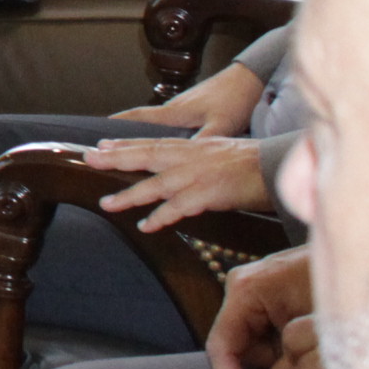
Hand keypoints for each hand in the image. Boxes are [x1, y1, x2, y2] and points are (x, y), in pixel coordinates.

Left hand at [82, 134, 271, 230]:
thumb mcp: (219, 152)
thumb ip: (196, 159)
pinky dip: (161, 217)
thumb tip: (179, 169)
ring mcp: (198, 175)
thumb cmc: (253, 163)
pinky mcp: (208, 194)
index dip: (125, 143)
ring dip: (129, 195)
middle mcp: (190, 157)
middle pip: (145, 156)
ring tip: (107, 204)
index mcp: (192, 146)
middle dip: (115, 158)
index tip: (101, 144)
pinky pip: (178, 208)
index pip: (152, 143)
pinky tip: (146, 225)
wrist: (280, 167)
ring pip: (155, 185)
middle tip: (89, 159)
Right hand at [108, 59, 265, 137]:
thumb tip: (186, 159)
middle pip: (139, 121)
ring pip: (153, 122)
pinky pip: (167, 122)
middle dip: (120, 133)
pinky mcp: (193, 108)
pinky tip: (161, 141)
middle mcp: (174, 108)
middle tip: (102, 145)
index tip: (98, 135)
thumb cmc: (235, 99)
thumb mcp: (222, 123)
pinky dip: (156, 131)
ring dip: (138, 133)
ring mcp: (183, 107)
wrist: (250, 78)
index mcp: (175, 112)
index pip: (138, 118)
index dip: (117, 125)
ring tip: (125, 147)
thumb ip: (203, 140)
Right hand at [206, 246, 312, 368]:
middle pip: (240, 347)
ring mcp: (259, 293)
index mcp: (246, 290)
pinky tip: (311, 353)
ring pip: (257, 344)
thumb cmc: (344, 286)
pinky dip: (289, 352)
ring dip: (282, 364)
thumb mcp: (311, 336)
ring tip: (315, 364)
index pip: (221, 345)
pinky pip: (271, 335)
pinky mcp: (275, 298)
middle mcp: (245, 289)